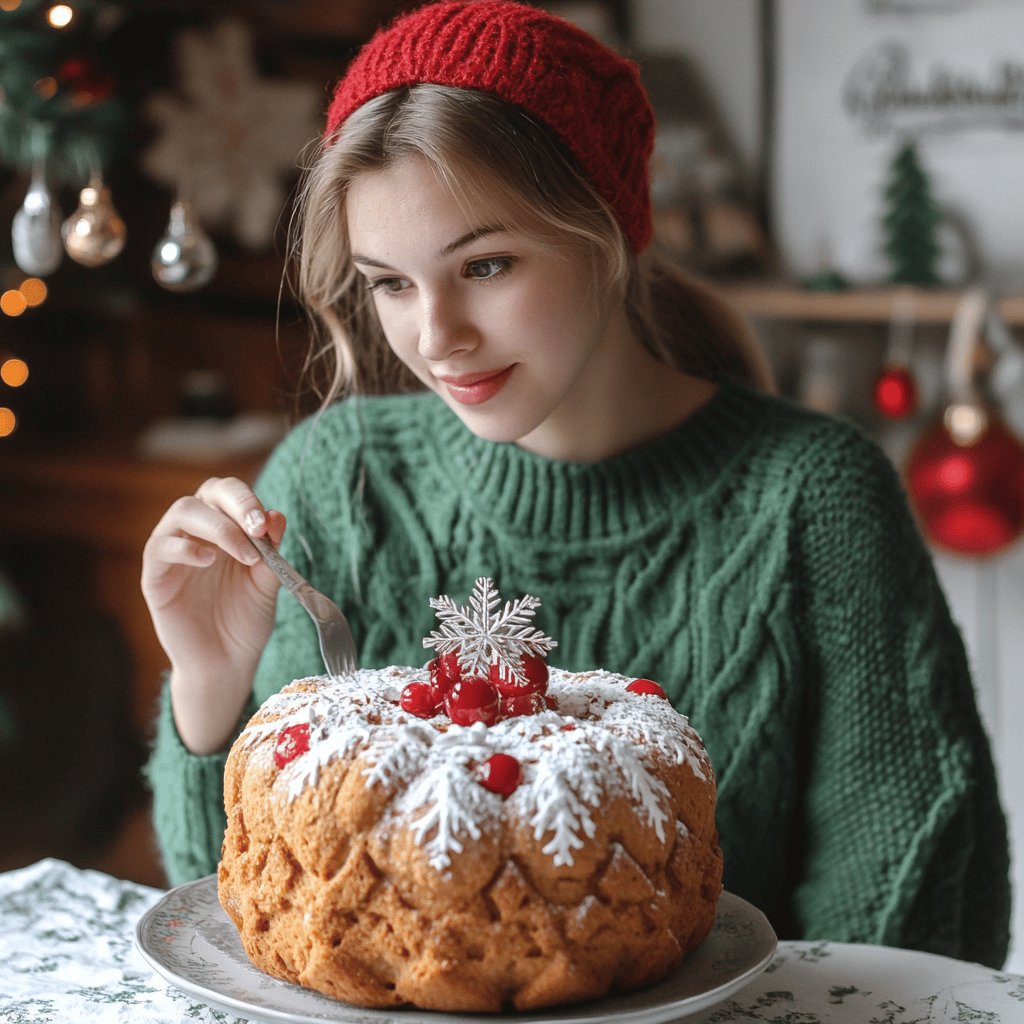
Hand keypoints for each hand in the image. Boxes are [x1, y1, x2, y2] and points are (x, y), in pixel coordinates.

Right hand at [142, 476, 284, 753]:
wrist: (227, 664)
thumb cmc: (245, 622)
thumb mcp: (267, 583)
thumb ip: (271, 551)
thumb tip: (277, 515)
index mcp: (226, 530)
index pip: (229, 494)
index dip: (247, 500)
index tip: (267, 524)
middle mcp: (197, 534)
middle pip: (205, 494)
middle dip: (235, 503)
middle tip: (257, 528)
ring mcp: (173, 553)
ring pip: (182, 512)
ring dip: (217, 527)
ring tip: (244, 554)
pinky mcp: (155, 578)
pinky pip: (159, 548)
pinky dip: (184, 548)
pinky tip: (209, 561)